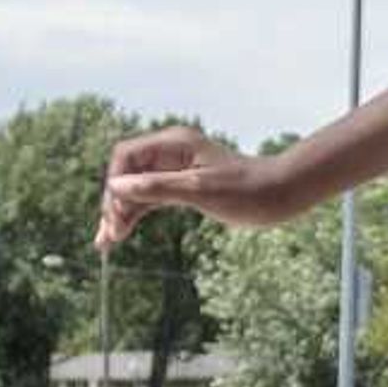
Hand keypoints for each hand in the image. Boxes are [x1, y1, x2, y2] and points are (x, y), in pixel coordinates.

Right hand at [96, 128, 295, 250]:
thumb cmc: (247, 191)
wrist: (281, 194)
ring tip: (106, 243)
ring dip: (121, 213)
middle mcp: (171, 152)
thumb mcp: (200, 191)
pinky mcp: (182, 186)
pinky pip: (150, 198)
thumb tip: (116, 186)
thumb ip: (157, 187)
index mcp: (174, 143)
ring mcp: (175, 169)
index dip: (115, 184)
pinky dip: (136, 214)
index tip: (117, 215)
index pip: (126, 156)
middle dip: (114, 203)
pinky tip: (122, 233)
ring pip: (135, 188)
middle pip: (126, 173)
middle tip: (109, 237)